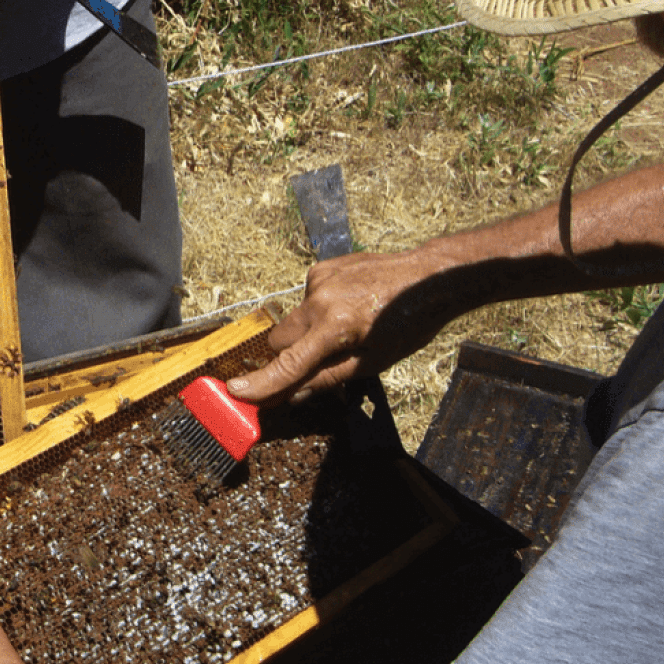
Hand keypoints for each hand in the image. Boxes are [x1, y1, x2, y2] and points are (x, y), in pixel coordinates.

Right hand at [226, 248, 454, 404]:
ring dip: (307, 332)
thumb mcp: (374, 361)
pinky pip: (306, 299)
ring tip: (346, 327)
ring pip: (293, 320)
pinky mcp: (320, 268)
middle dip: (289, 356)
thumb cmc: (408, 324)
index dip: (262, 382)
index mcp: (335, 327)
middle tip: (316, 363)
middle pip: (280, 340)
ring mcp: (318, 280)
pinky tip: (347, 306)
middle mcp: (319, 300)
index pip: (290, 363)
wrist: (427, 278)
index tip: (236, 391)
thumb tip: (294, 395)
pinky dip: (318, 309)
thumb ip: (330, 378)